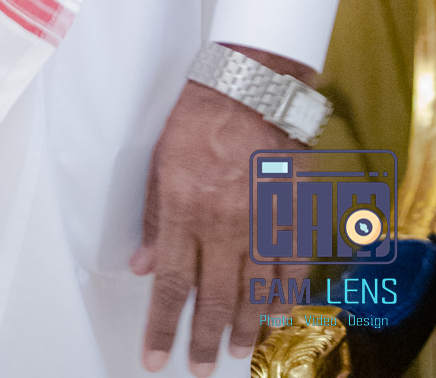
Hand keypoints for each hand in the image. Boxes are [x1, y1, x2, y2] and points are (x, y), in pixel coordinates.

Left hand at [130, 46, 317, 374]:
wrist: (247, 87)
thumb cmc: (195, 118)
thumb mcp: (159, 161)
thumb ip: (154, 217)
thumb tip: (144, 267)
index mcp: (185, 208)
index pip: (173, 283)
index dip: (163, 326)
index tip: (155, 358)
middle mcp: (224, 223)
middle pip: (214, 297)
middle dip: (202, 339)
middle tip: (198, 370)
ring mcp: (261, 221)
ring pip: (255, 291)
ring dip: (244, 327)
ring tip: (234, 352)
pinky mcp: (290, 214)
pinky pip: (291, 267)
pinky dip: (286, 296)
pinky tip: (278, 316)